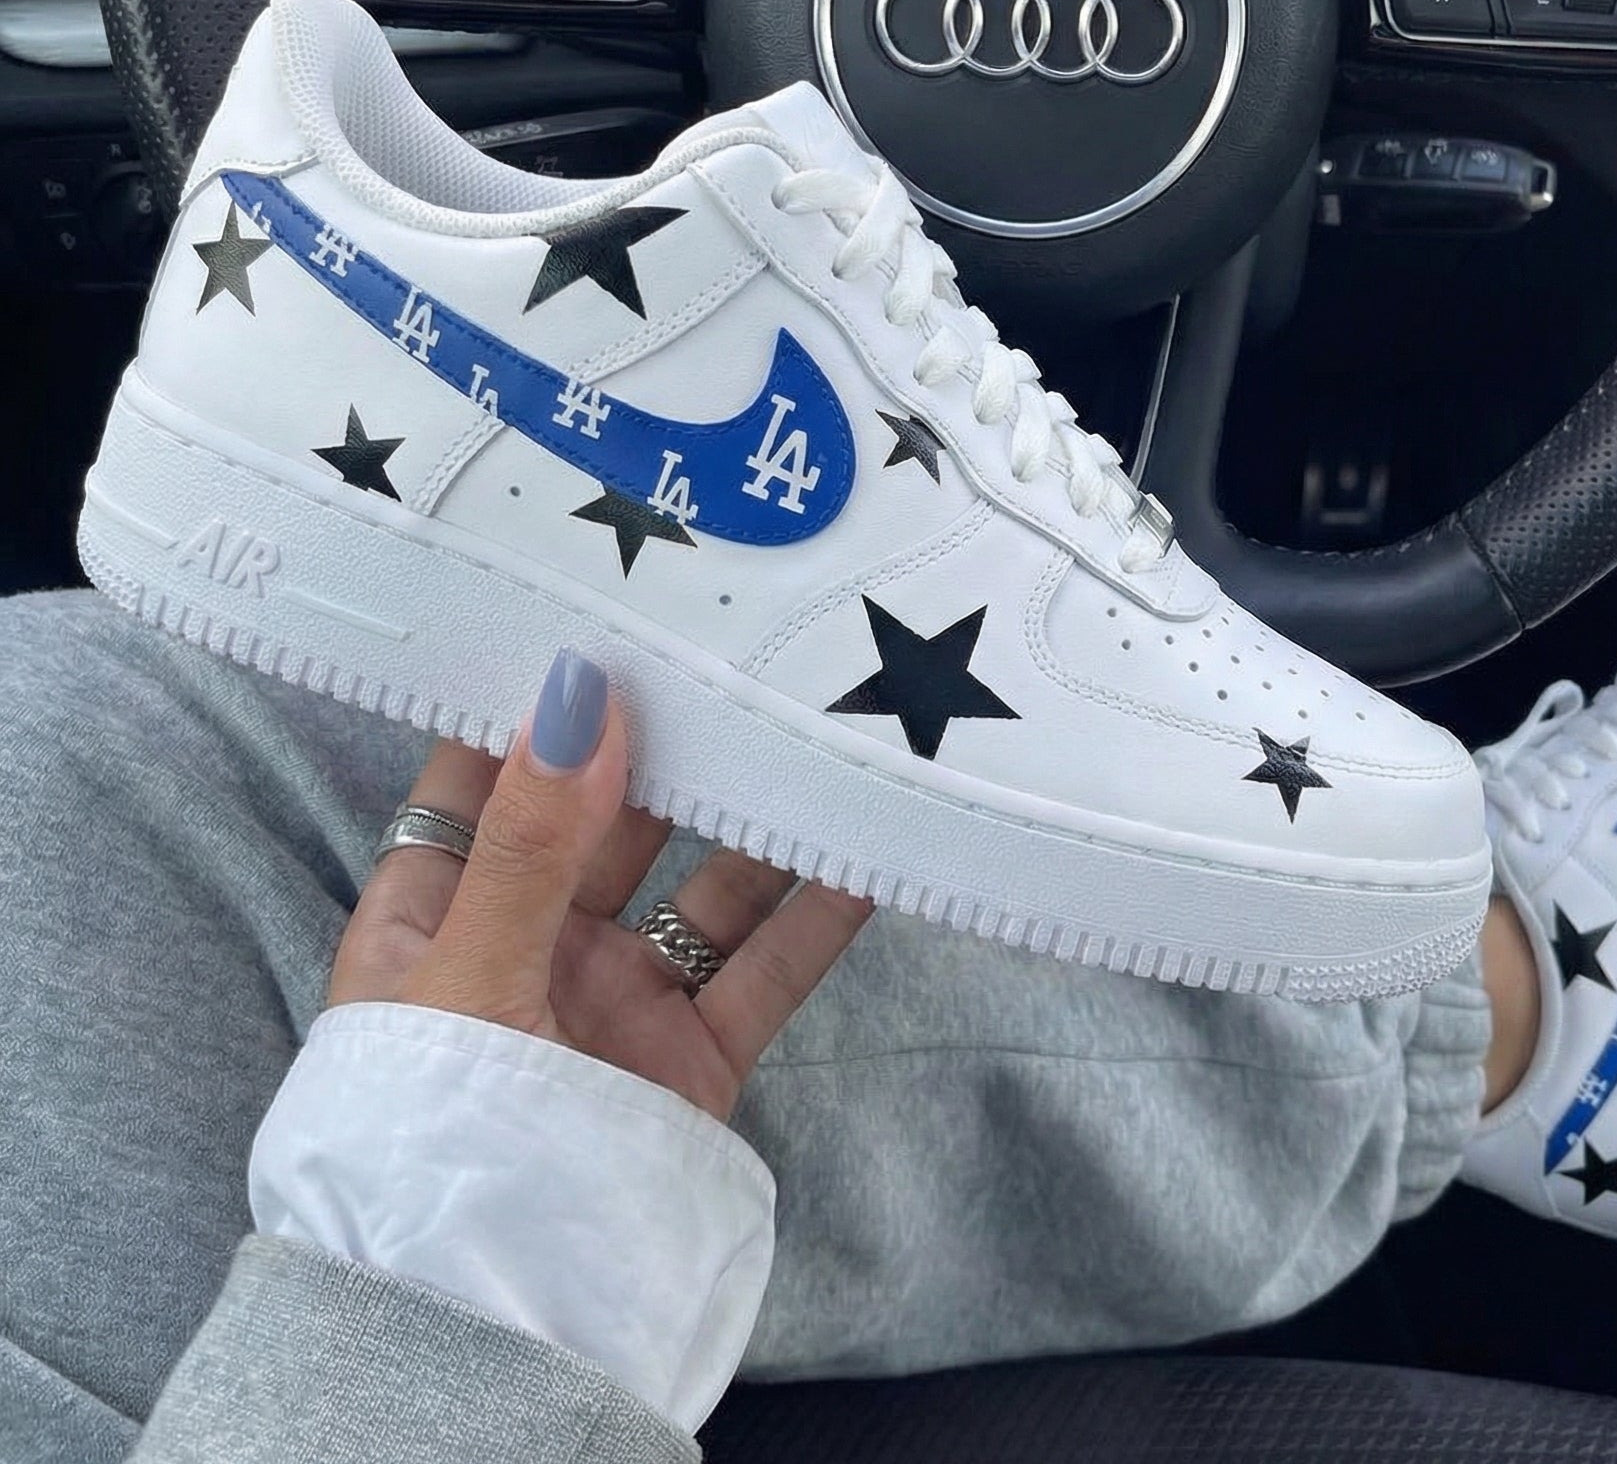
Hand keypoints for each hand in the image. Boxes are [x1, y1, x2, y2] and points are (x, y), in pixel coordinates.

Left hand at [330, 648, 872, 1121]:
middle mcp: (530, 940)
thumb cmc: (429, 1143)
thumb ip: (531, 840)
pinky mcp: (693, 1054)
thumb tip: (578, 689)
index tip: (609, 607)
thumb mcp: (467, 975)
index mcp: (437, 911)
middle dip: (674, 739)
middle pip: (612, 814)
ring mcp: (617, 996)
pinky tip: (868, 847)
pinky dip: (819, 910)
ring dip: (760, 815)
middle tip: (743, 646)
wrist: (488, 1328)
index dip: (544, 695)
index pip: (489, 774)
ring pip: (704, 881)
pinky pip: (765, 964)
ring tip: (823, 728)